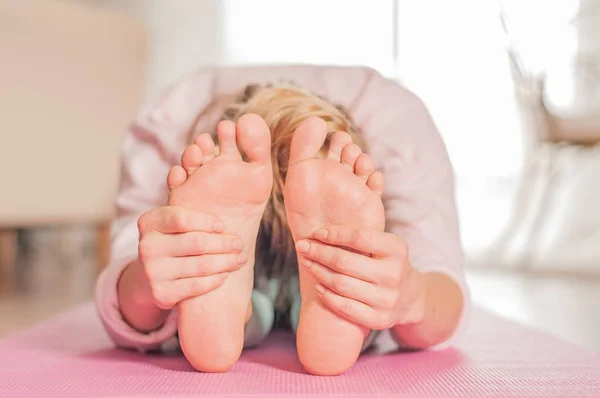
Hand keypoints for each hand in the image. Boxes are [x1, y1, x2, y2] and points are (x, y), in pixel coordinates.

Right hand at [134, 205, 246, 309]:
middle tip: (239, 243)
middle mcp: (146, 246)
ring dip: (226, 262)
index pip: (182, 217)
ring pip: (201, 265)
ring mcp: (152, 271)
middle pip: (196, 243)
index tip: (223, 225)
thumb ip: (189, 196)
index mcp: (149, 221)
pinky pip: (197, 285)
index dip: (206, 222)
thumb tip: (207, 153)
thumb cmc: (174, 238)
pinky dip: (216, 279)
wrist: (153, 275)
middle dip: (224, 243)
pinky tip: (225, 273)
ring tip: (239, 258)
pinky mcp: (161, 293)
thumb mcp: (176, 218)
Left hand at [295, 225, 426, 330]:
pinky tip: (318, 285)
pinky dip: (327, 295)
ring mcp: (387, 299)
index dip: (335, 234)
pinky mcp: (379, 320)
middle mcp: (394, 275)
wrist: (411, 298)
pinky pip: (344, 307)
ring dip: (318, 271)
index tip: (317, 232)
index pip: (360, 238)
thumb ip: (362, 236)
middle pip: (345, 262)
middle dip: (319, 252)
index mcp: (397, 250)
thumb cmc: (389, 264)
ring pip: (341, 284)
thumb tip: (321, 231)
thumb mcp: (386, 245)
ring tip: (308, 262)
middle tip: (303, 246)